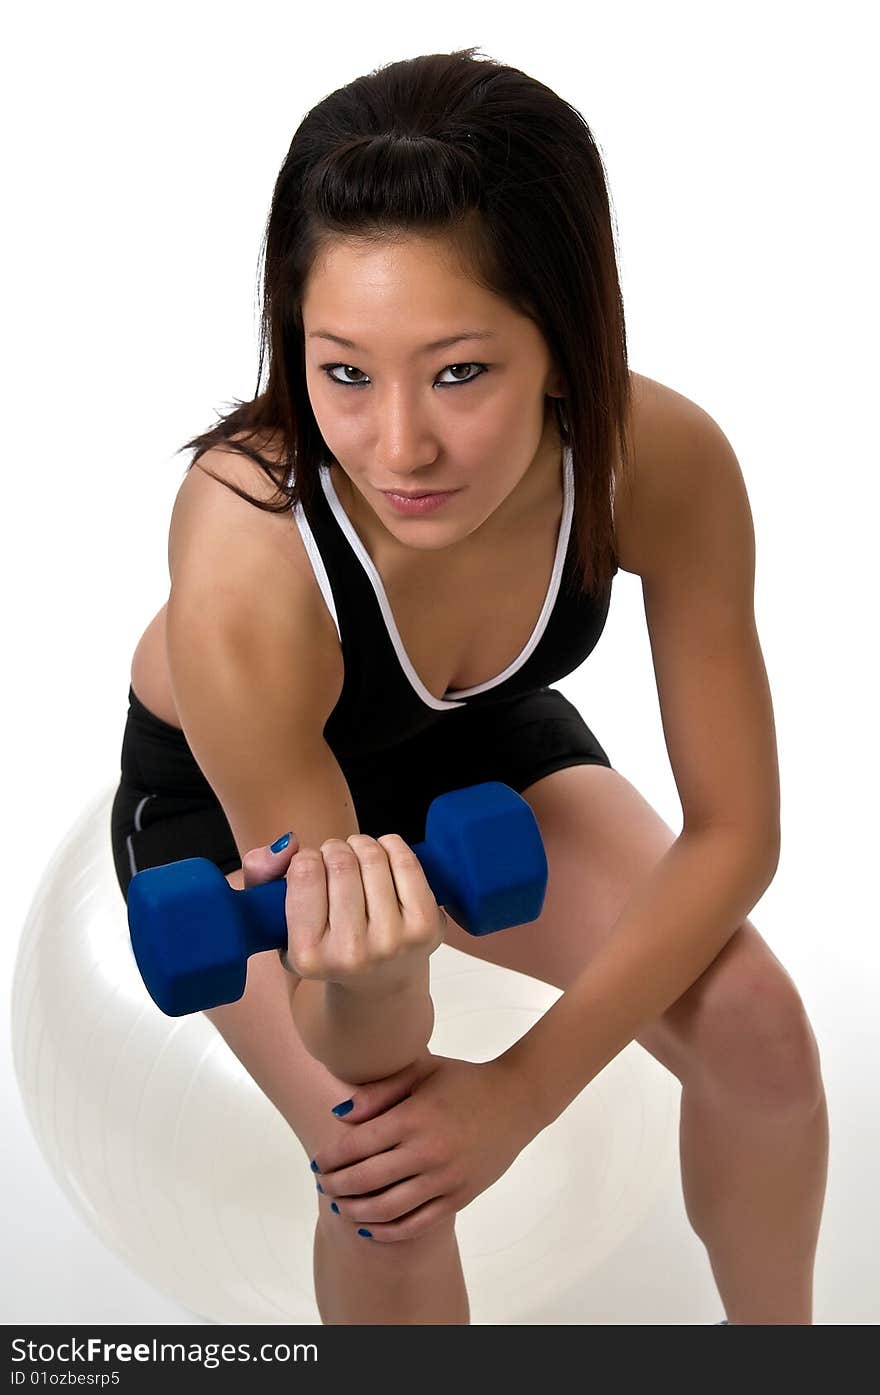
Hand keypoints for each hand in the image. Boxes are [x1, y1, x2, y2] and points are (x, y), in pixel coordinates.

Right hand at [242, 831, 445, 991]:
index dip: (306, 857)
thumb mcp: (278, 920)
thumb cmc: (324, 943)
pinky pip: (407, 861)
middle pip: (340, 861)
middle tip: (336, 860)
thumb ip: (260, 874)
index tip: (311, 867)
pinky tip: (383, 856)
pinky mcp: (426, 927)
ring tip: (357, 858)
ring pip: (373, 856)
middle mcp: (352, 954)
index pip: (304, 871)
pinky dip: (392, 846)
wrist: (378, 985)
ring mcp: (394, 942)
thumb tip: (287, 843)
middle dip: (335, 849)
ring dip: (362, 845)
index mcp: (307, 956)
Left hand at [310, 1050, 538, 1242]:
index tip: (317, 1162)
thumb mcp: (422, 1070)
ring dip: (357, 1212)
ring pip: (388, 1208)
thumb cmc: (464, 1081)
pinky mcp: (459, 1197)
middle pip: (366, 1180)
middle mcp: (426, 1152)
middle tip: (322, 1185)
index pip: (357, 1146)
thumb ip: (379, 1090)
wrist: (517, 1100)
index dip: (331, 1158)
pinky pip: (417, 1224)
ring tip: (342, 1208)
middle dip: (336, 1186)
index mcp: (412, 1118)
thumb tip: (339, 1114)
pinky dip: (389, 1231)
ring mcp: (444, 1179)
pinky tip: (372, 1228)